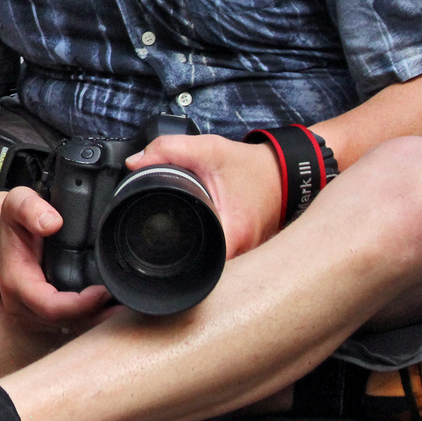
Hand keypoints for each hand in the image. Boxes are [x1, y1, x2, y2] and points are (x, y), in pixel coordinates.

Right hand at [0, 187, 113, 332]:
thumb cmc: (11, 222)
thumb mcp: (15, 203)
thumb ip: (30, 208)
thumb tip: (51, 223)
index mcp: (16, 283)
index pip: (51, 307)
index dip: (80, 305)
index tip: (104, 291)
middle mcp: (20, 306)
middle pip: (65, 322)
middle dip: (96, 314)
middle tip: (127, 301)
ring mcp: (30, 315)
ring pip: (69, 327)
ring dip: (96, 319)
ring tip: (124, 305)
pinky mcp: (41, 318)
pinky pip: (69, 325)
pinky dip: (91, 318)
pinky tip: (110, 308)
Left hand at [126, 134, 281, 257]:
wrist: (286, 171)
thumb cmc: (251, 166)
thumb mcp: (209, 150)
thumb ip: (169, 149)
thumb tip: (135, 162)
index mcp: (234, 233)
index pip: (200, 264)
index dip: (176, 261)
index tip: (159, 253)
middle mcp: (245, 251)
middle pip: (204, 270)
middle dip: (180, 262)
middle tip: (161, 249)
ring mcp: (249, 255)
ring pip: (214, 268)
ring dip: (196, 258)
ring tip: (178, 247)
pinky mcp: (248, 251)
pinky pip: (223, 259)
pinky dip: (208, 250)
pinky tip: (198, 242)